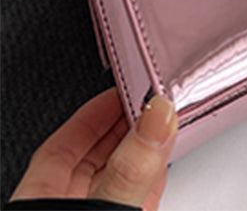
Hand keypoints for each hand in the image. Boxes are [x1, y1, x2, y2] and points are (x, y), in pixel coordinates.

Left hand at [10, 88, 177, 210]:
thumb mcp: (101, 207)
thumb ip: (129, 167)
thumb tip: (156, 116)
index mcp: (41, 198)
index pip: (66, 140)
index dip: (99, 109)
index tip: (129, 87)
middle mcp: (65, 206)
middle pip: (94, 155)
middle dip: (126, 124)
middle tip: (154, 101)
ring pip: (116, 175)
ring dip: (141, 148)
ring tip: (164, 124)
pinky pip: (134, 196)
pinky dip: (150, 177)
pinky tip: (163, 164)